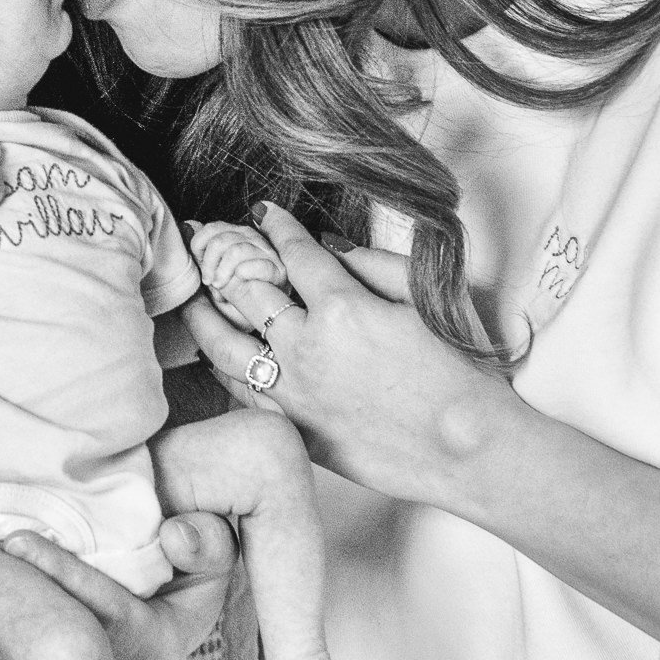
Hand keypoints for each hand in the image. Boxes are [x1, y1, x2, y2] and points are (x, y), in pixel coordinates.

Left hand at [180, 203, 512, 498]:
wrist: (470, 448)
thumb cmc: (460, 370)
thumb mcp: (425, 296)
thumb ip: (372, 261)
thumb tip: (328, 247)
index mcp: (341, 307)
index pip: (293, 252)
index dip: (275, 226)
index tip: (263, 212)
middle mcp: (306, 348)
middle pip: (244, 292)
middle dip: (222, 256)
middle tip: (204, 237)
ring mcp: (295, 393)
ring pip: (225, 346)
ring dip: (202, 314)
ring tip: (190, 295)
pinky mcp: (296, 430)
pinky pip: (242, 393)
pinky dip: (222, 369)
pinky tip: (214, 355)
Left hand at [189, 219, 288, 297]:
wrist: (258, 315)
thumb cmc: (233, 292)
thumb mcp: (212, 270)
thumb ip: (201, 248)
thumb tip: (187, 225)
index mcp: (234, 232)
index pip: (211, 229)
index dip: (199, 249)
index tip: (200, 268)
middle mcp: (250, 237)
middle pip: (220, 240)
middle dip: (209, 264)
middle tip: (209, 282)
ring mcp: (266, 251)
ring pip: (236, 251)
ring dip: (223, 273)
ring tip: (220, 288)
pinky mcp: (278, 269)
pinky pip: (256, 265)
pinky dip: (243, 274)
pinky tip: (241, 282)